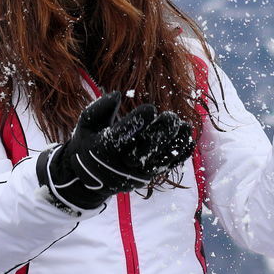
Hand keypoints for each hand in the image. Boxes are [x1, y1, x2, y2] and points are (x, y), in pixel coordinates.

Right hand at [36, 91, 195, 214]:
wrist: (87, 179)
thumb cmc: (87, 144)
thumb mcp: (85, 124)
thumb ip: (99, 108)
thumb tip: (116, 95)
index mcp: (102, 150)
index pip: (122, 136)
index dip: (137, 123)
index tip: (150, 108)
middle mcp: (120, 165)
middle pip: (143, 151)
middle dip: (160, 134)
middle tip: (171, 117)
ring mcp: (135, 174)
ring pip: (158, 161)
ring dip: (174, 144)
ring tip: (184, 126)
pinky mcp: (146, 178)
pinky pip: (165, 168)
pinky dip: (179, 155)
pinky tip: (188, 140)